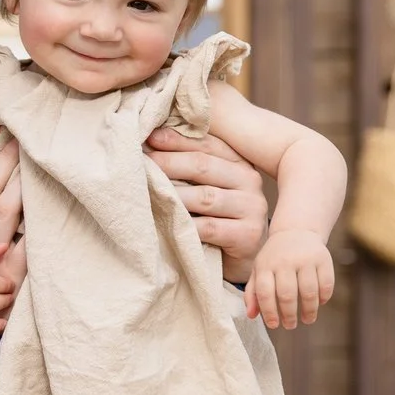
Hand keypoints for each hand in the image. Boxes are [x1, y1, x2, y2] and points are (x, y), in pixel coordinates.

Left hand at [144, 127, 268, 282]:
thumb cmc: (220, 218)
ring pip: (205, 197)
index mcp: (240, 162)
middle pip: (203, 166)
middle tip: (142, 162)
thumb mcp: (210, 187)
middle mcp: (250, 180)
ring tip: (147, 191)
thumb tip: (152, 143)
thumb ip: (192, 168)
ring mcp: (252, 208)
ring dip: (173, 195)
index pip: (208, 144)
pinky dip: (186, 224)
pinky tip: (166, 222)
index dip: (177, 140)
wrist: (245, 257)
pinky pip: (209, 227)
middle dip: (169, 162)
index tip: (150, 137)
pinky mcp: (248, 235)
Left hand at [244, 228, 334, 328]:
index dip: (269, 312)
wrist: (295, 231)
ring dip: (309, 310)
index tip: (274, 325)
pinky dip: (324, 297)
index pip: (265, 292)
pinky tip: (320, 303)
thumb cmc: (274, 257)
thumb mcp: (259, 270)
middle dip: (289, 315)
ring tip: (307, 319)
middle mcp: (285, 261)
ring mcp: (305, 259)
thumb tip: (251, 316)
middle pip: (287, 294)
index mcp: (266, 265)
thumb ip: (253, 293)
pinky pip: (326, 283)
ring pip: (308, 291)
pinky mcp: (323, 258)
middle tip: (290, 325)